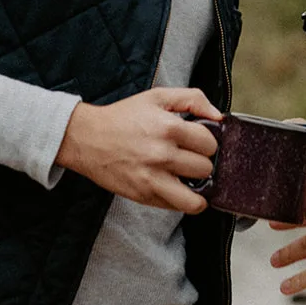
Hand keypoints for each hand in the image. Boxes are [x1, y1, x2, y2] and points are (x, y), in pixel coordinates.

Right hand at [56, 88, 220, 212]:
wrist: (87, 138)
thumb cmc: (122, 118)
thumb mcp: (158, 97)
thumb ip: (192, 99)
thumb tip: (218, 116)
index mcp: (169, 127)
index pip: (210, 143)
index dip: (205, 142)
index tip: (196, 142)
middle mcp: (162, 155)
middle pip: (205, 169)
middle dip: (200, 163)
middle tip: (188, 158)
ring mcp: (152, 179)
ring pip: (196, 198)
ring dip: (196, 189)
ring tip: (188, 179)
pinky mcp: (143, 196)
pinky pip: (176, 207)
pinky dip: (181, 200)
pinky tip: (175, 187)